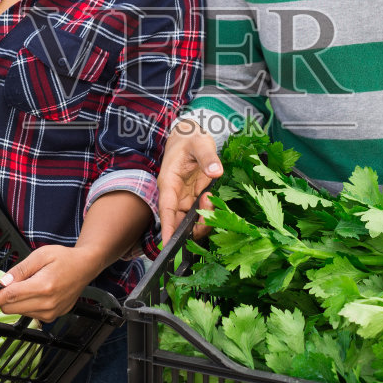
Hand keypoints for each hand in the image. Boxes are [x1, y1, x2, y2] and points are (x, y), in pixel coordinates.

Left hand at [0, 244, 107, 323]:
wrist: (85, 267)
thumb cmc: (63, 258)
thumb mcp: (40, 255)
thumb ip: (20, 270)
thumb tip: (2, 283)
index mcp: (43, 286)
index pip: (9, 297)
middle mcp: (47, 304)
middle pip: (10, 308)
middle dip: (2, 297)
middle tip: (7, 283)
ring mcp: (51, 313)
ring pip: (19, 312)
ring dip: (16, 301)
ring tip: (31, 284)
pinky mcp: (52, 317)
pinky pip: (29, 314)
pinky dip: (26, 305)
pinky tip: (37, 292)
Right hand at [158, 118, 221, 243]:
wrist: (190, 136)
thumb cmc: (191, 138)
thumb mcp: (200, 143)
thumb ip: (208, 157)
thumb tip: (216, 172)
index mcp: (169, 182)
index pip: (166, 209)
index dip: (167, 228)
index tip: (169, 245)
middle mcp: (174, 194)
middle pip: (179, 221)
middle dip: (193, 227)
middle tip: (209, 215)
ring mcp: (184, 198)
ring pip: (189, 220)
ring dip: (203, 219)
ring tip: (210, 198)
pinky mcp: (194, 198)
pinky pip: (199, 213)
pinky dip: (208, 214)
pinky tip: (214, 202)